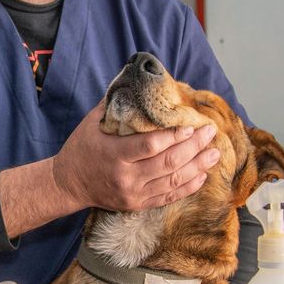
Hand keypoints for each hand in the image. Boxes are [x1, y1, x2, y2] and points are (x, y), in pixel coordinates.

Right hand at [52, 102, 219, 212]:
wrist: (69, 183)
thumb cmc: (82, 148)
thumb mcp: (93, 122)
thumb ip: (116, 103)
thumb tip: (137, 79)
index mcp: (114, 154)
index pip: (151, 145)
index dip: (175, 135)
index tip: (192, 125)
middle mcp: (126, 177)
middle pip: (168, 162)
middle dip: (194, 147)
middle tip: (210, 133)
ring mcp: (134, 194)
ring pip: (174, 181)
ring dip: (198, 166)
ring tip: (214, 153)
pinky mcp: (139, 205)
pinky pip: (169, 197)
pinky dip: (189, 186)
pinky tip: (202, 175)